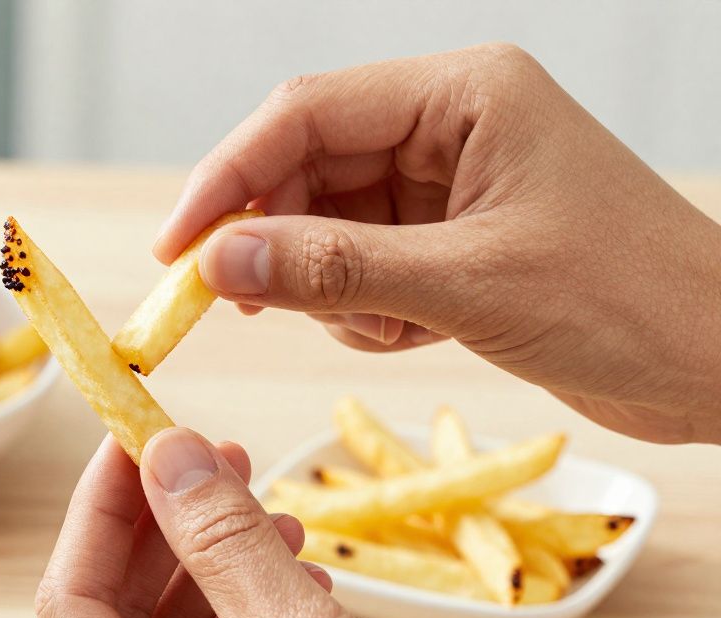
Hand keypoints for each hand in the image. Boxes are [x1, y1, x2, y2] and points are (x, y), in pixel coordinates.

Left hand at [37, 430, 479, 617]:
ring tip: (270, 512)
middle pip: (122, 610)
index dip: (100, 509)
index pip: (74, 605)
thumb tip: (169, 454)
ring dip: (218, 557)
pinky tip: (302, 570)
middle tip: (209, 455)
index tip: (134, 433)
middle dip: (167, 524)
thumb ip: (227, 546)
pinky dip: (257, 602)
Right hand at [155, 43, 720, 443]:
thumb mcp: (469, 284)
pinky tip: (414, 334)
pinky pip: (362, 265)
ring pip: (328, 225)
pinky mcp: (452, 239)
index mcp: (462, 94)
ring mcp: (449, 184)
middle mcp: (449, 126)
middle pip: (309, 168)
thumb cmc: (630, 301)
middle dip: (276, 239)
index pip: (306, 114)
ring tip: (383, 327)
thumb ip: (335, 268)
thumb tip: (222, 261)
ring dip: (329, 287)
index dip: (227, 178)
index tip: (177, 248)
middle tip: (236, 301)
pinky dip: (364, 310)